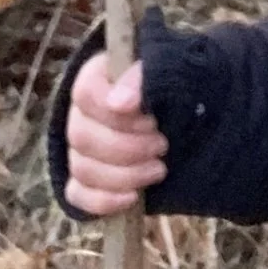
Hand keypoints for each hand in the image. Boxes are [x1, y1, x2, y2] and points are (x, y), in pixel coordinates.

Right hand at [65, 54, 167, 215]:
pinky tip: (132, 197)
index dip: (116, 113)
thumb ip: (147, 76)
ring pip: (82, 168)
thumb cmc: (180, 83)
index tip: (152, 120)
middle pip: (81, 136)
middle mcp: (81, 112)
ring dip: (124, 175)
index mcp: (98, 76)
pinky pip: (77, 194)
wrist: (190, 113)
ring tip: (159, 169)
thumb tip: (120, 102)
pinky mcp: (84, 179)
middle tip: (163, 145)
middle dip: (127, 148)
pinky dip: (103, 200)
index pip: (85, 93)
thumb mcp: (173, 68)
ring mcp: (79, 148)